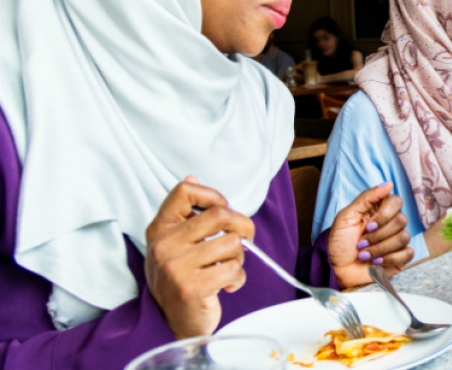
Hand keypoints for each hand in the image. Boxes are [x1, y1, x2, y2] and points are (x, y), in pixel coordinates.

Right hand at [144, 177, 254, 338]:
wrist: (173, 324)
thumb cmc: (182, 280)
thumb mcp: (176, 245)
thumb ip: (185, 215)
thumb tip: (191, 177)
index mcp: (160, 229)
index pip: (184, 191)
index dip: (212, 196)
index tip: (222, 212)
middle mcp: (163, 245)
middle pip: (220, 214)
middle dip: (242, 226)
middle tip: (242, 242)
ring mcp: (175, 266)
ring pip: (232, 243)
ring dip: (238, 258)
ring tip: (225, 270)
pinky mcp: (191, 286)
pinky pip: (234, 269)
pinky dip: (238, 279)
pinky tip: (226, 286)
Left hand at [327, 183, 413, 285]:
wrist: (336, 269)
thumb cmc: (339, 243)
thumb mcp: (346, 217)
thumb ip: (366, 198)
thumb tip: (388, 183)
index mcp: (379, 211)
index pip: (396, 202)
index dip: (385, 214)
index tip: (368, 226)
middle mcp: (390, 224)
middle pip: (402, 220)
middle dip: (379, 235)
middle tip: (361, 243)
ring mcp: (396, 241)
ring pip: (404, 237)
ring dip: (380, 248)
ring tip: (365, 254)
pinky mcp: (400, 258)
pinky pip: (408, 253)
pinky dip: (390, 258)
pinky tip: (376, 263)